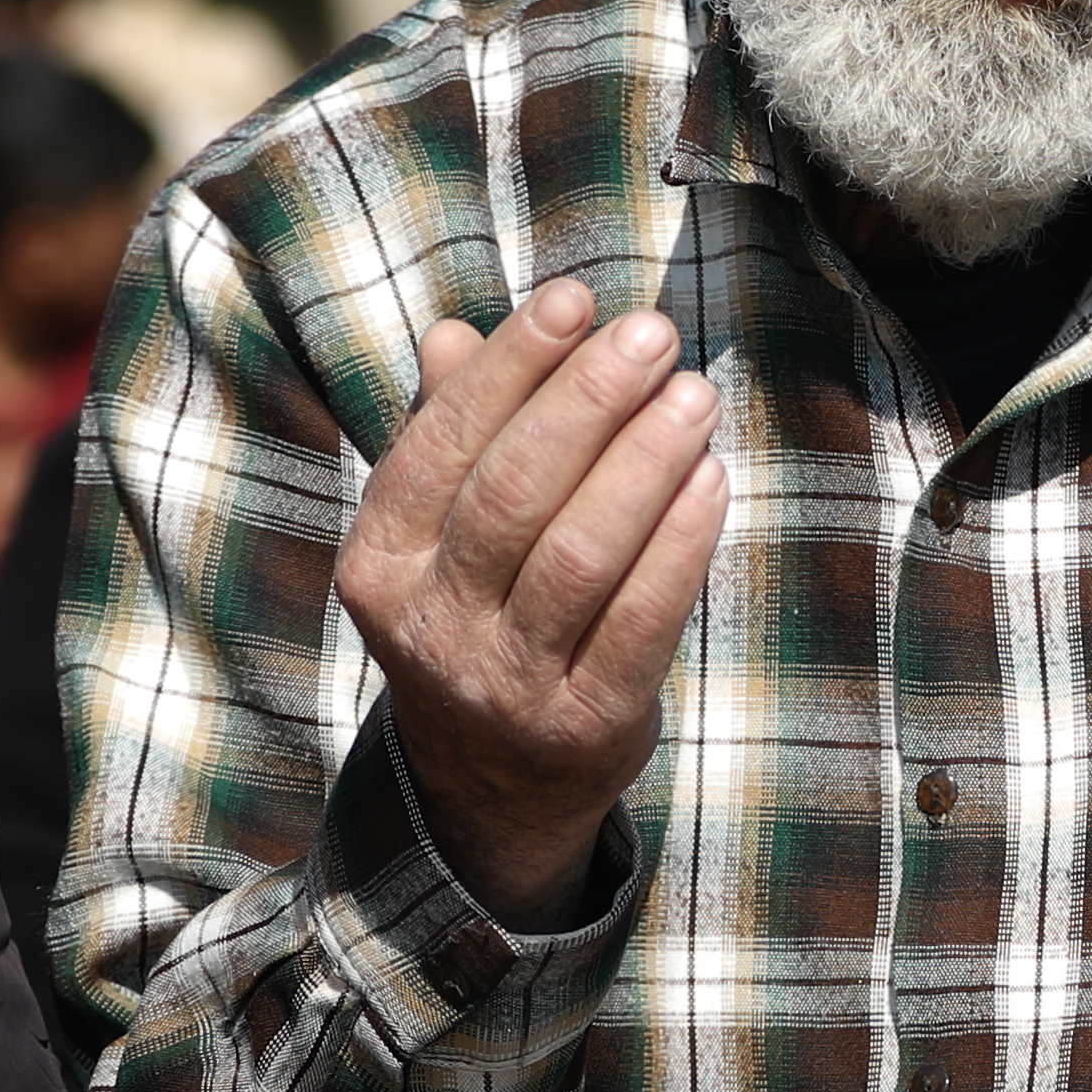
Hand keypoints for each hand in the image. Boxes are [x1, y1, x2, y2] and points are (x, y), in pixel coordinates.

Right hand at [338, 280, 726, 923]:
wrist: (488, 792)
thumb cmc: (476, 622)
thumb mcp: (437, 541)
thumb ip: (447, 438)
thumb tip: (453, 333)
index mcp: (379, 568)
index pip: (441, 447)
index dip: (510, 367)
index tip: (573, 299)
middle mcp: (432, 629)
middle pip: (513, 493)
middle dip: (589, 401)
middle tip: (652, 335)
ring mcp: (506, 685)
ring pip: (580, 555)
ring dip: (645, 463)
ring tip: (695, 397)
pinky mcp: (584, 726)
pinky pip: (641, 621)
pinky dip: (681, 544)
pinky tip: (712, 480)